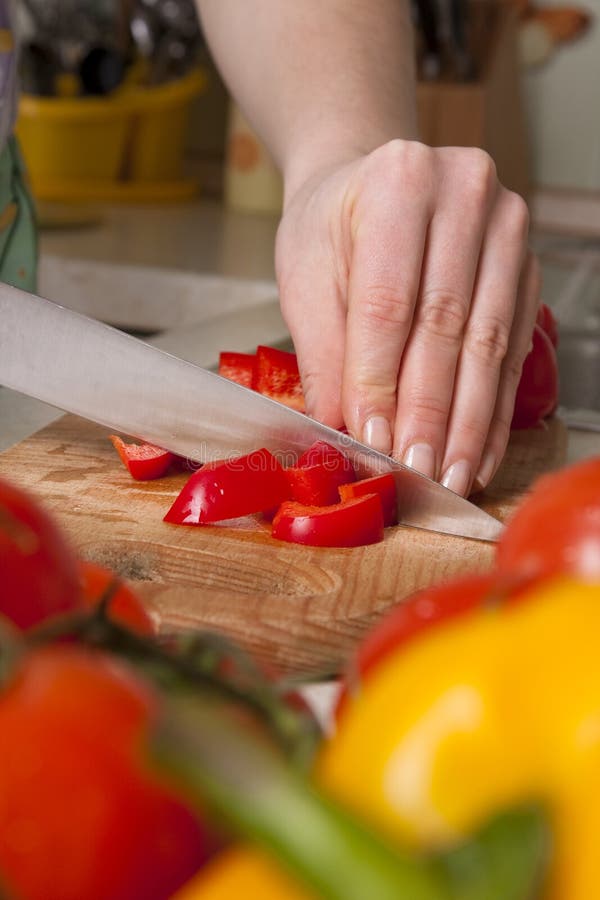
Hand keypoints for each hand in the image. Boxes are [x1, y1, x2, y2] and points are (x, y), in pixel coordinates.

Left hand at [276, 140, 539, 495]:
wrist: (371, 183)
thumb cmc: (331, 228)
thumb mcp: (306, 278)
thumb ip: (325, 353)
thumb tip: (344, 431)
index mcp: (398, 180)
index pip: (389, 301)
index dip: (380, 379)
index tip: (372, 439)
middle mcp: (465, 192)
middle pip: (446, 325)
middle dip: (429, 411)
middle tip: (416, 470)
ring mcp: (506, 228)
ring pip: (487, 343)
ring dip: (468, 421)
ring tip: (450, 476)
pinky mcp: (525, 266)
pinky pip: (511, 350)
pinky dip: (492, 409)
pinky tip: (477, 451)